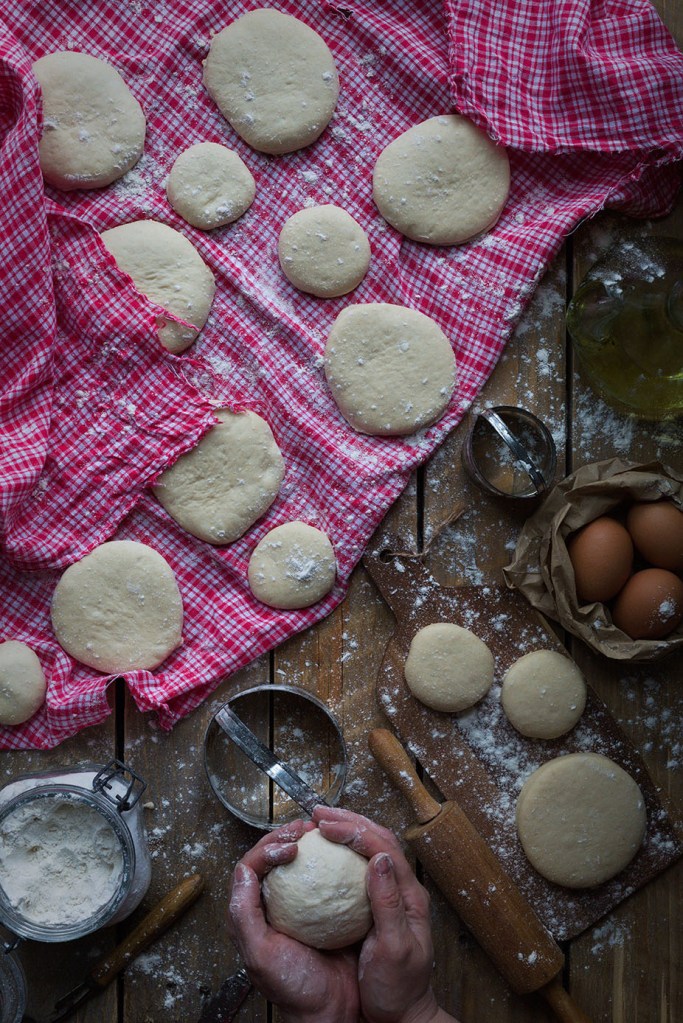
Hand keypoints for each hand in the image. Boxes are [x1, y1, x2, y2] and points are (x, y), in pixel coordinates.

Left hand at [227, 818, 359, 1022]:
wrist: (332, 1012)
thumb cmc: (294, 990)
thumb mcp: (261, 956)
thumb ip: (244, 916)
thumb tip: (242, 871)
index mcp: (252, 914)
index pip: (251, 868)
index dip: (266, 849)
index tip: (289, 847)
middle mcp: (274, 906)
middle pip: (271, 858)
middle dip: (284, 837)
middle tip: (304, 830)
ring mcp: (300, 906)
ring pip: (298, 864)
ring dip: (307, 843)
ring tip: (320, 832)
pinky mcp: (325, 909)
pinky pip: (326, 878)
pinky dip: (331, 861)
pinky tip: (342, 854)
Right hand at [313, 806, 445, 1022]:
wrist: (402, 1016)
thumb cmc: (399, 989)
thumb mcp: (395, 949)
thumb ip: (388, 903)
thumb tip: (380, 858)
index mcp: (410, 896)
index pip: (384, 849)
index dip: (355, 831)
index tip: (327, 826)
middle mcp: (403, 889)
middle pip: (379, 840)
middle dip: (349, 820)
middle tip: (319, 813)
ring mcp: (392, 895)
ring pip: (372, 848)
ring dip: (348, 830)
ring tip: (321, 823)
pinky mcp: (378, 905)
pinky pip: (361, 867)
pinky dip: (344, 851)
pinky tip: (326, 853)